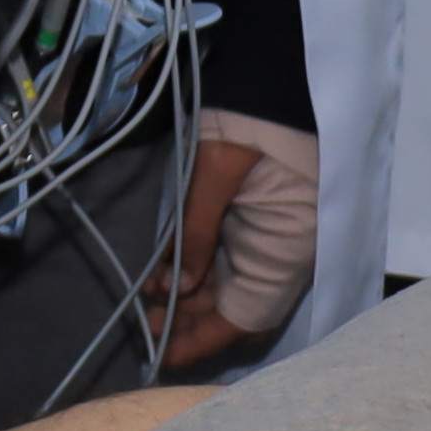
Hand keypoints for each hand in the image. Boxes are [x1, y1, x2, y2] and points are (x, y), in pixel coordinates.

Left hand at [164, 118, 320, 367]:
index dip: (205, 341)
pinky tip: (158, 276)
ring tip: (144, 301)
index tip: (164, 354)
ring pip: (224, 287)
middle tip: (143, 324)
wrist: (271, 76)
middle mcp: (280, 253)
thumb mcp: (217, 173)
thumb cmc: (252, 121)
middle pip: (233, 308)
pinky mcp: (249, 221)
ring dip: (186, 298)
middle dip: (188, 322)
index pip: (247, 317)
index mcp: (287, 249)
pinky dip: (191, 271)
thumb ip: (197, 232)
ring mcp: (264, 237)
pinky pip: (221, 260)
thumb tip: (177, 290)